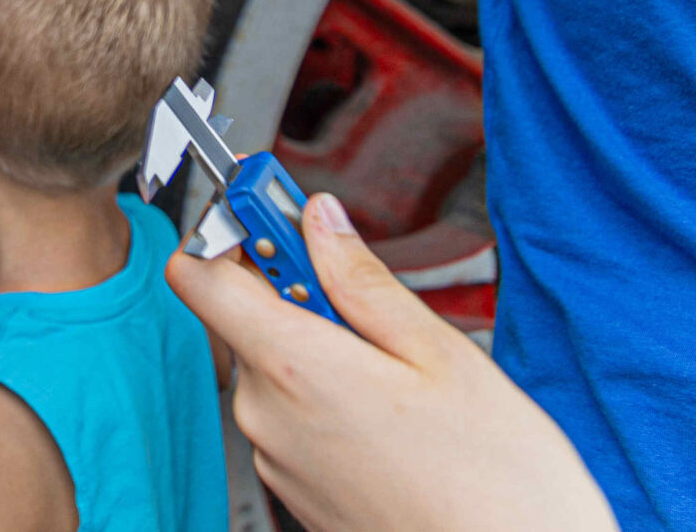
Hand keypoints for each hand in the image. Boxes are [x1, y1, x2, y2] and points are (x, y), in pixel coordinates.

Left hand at [165, 193, 615, 531]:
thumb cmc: (497, 486)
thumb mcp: (443, 357)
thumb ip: (365, 280)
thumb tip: (321, 220)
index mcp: (294, 367)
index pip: (198, 273)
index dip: (229, 230)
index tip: (268, 208)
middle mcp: (265, 413)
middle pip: (244, 317)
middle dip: (300, 297)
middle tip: (371, 305)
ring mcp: (275, 456)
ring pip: (274, 368)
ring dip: (322, 354)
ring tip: (401, 383)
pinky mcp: (293, 487)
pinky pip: (291, 417)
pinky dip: (328, 403)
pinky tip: (393, 424)